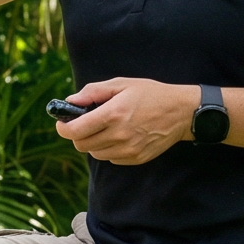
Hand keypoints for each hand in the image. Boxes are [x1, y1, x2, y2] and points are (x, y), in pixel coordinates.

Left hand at [56, 78, 197, 164]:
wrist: (181, 112)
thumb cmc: (150, 94)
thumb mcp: (121, 84)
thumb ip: (93, 92)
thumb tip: (70, 101)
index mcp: (113, 114)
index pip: (75, 131)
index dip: (63, 127)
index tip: (62, 122)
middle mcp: (119, 135)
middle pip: (81, 145)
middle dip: (78, 134)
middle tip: (85, 123)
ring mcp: (128, 150)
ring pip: (95, 153)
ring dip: (94, 142)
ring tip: (107, 127)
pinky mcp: (136, 159)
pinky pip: (111, 158)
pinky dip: (109, 149)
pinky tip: (121, 135)